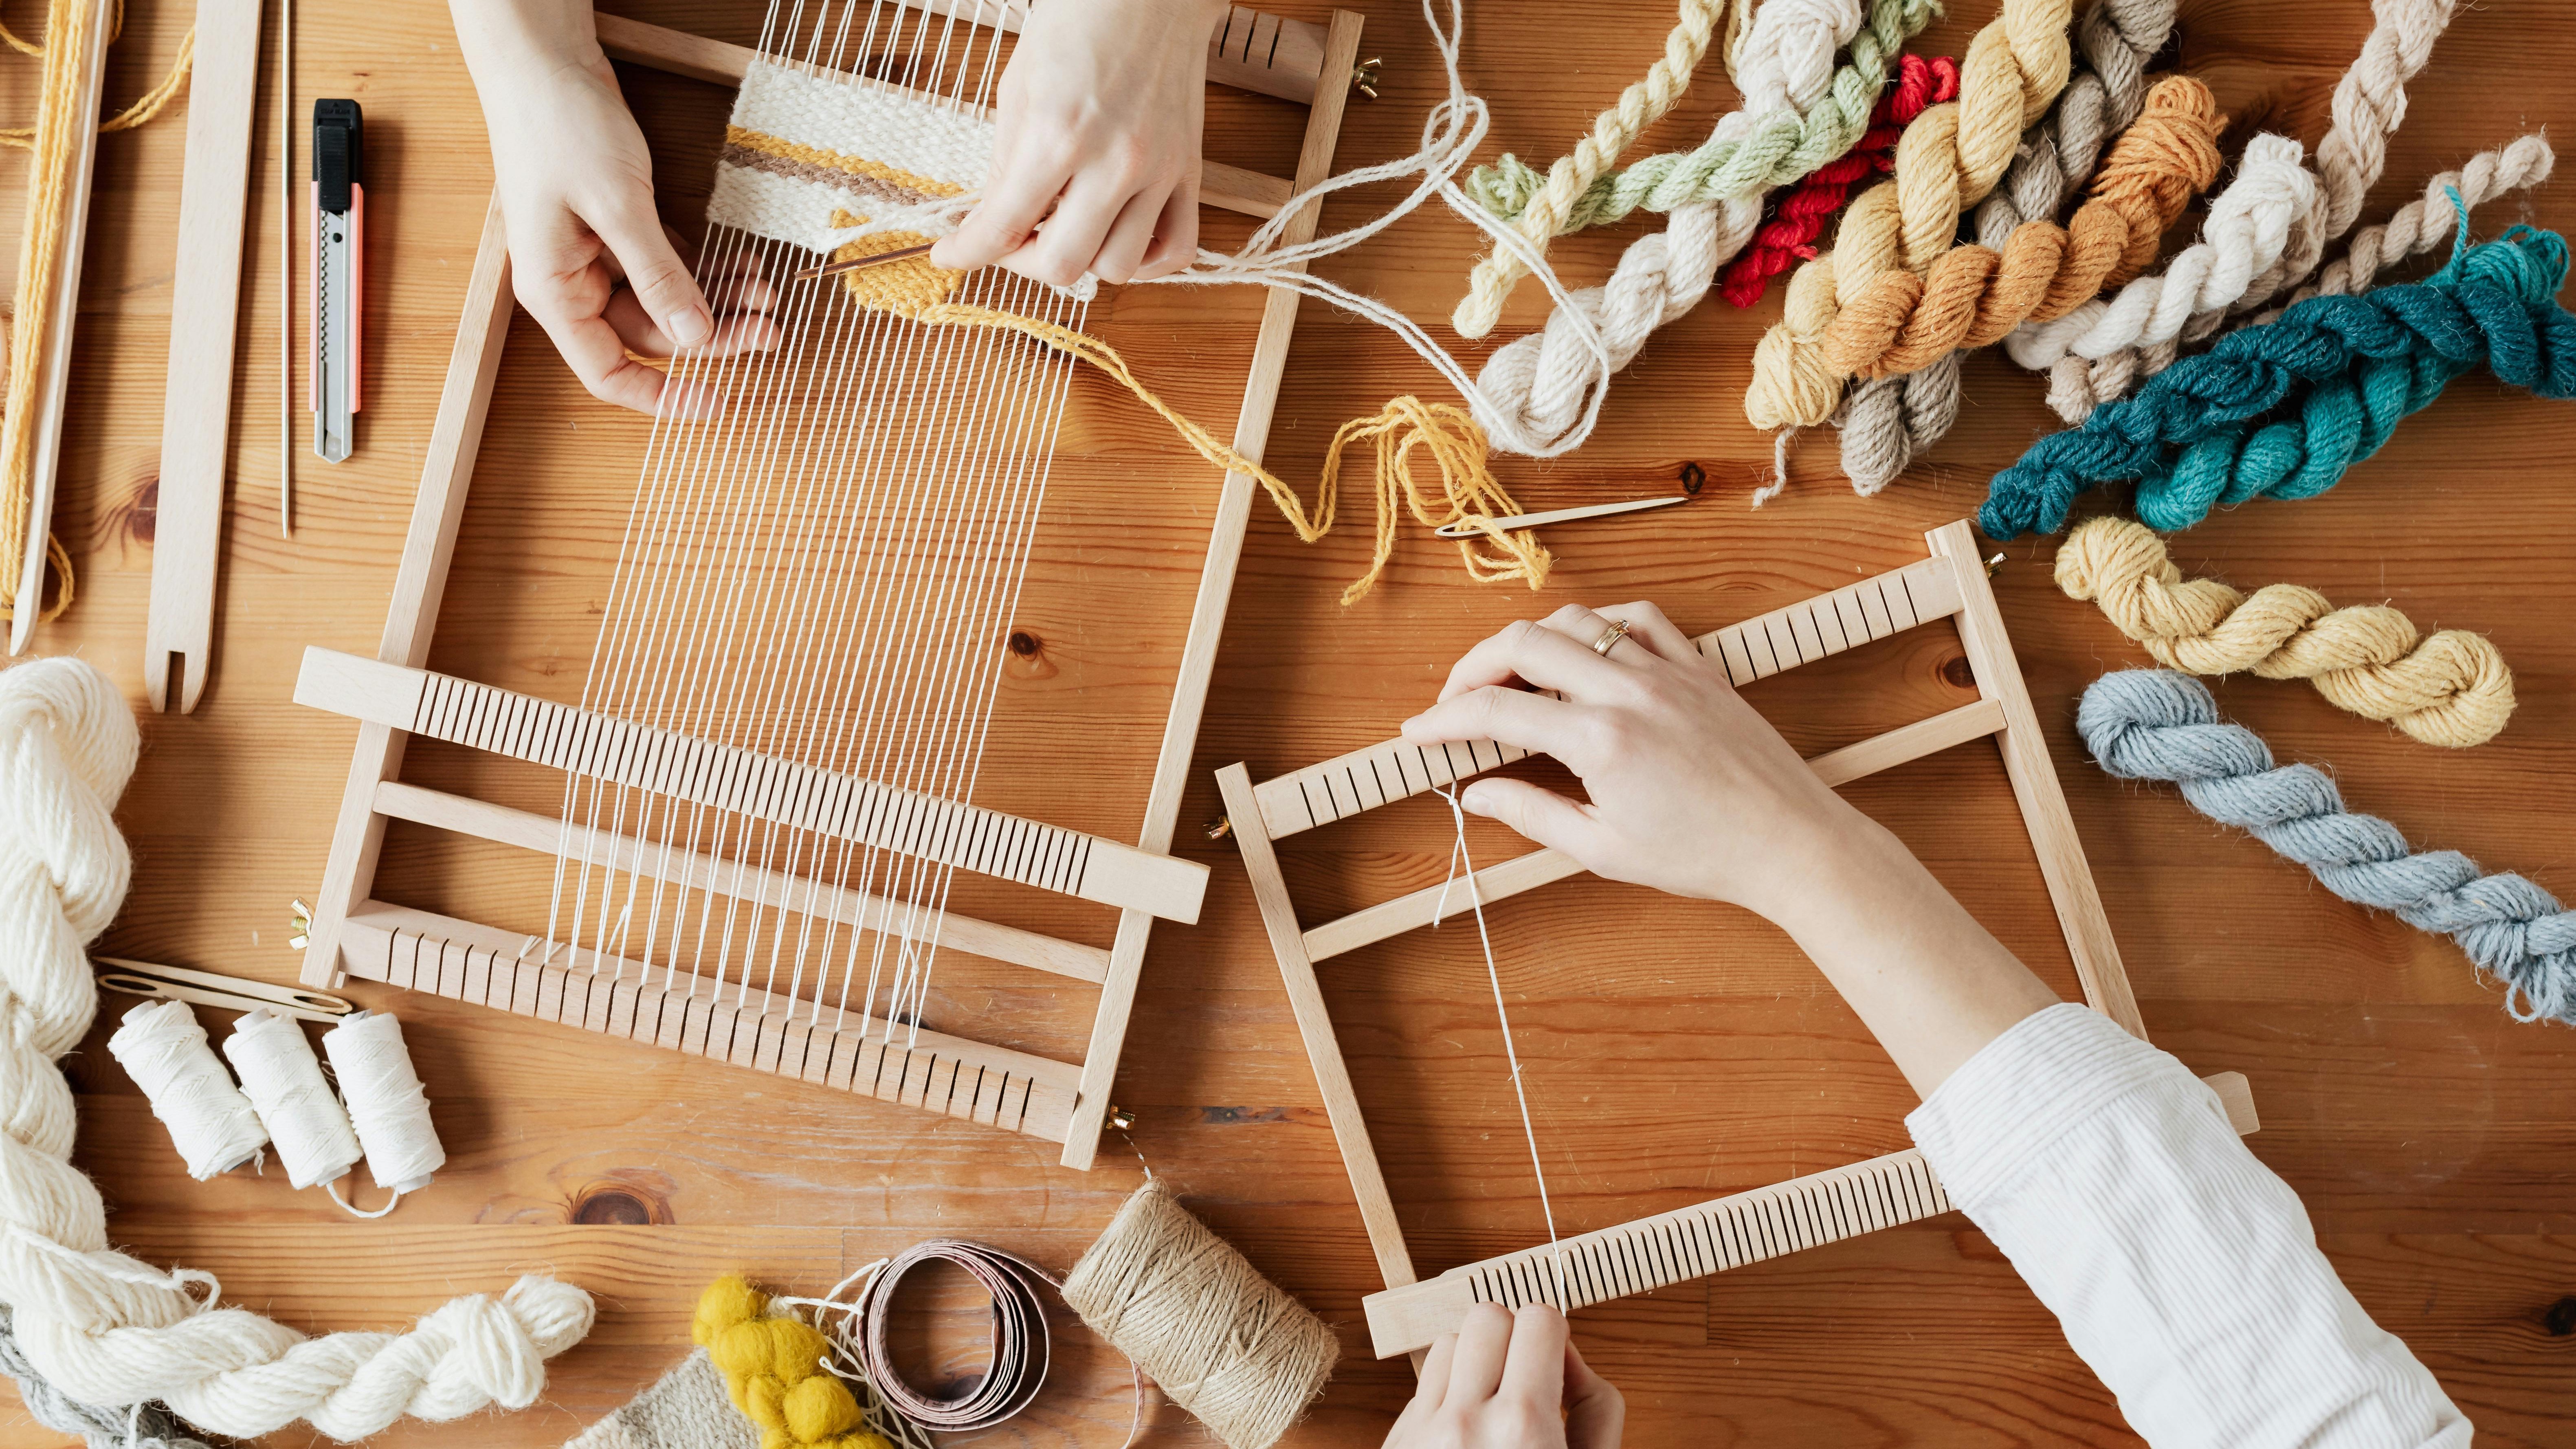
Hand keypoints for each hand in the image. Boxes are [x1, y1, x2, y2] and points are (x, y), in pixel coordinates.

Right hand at [452, 0, 778, 415]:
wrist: (544, 62)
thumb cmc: (560, 126)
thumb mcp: (617, 207)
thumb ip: (658, 276)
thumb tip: (695, 338)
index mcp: (555, 290)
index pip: (608, 371)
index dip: (662, 396)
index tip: (717, 401)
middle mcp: (573, 280)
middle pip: (651, 334)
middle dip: (713, 333)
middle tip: (768, 329)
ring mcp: (596, 254)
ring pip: (667, 301)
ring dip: (717, 299)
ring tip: (765, 292)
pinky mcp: (618, 227)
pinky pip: (668, 266)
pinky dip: (705, 268)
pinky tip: (743, 265)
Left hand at [928, 0, 1224, 285]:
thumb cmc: (1077, 26)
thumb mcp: (1018, 88)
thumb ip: (1007, 163)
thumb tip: (994, 221)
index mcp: (1058, 135)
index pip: (1003, 227)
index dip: (966, 252)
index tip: (949, 255)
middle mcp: (1113, 162)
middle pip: (1064, 266)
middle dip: (1024, 263)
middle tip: (1012, 241)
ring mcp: (1158, 171)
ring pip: (1119, 267)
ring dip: (1084, 261)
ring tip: (1067, 230)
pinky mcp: (1189, 171)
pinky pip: (1178, 250)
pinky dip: (1148, 262)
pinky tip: (1120, 239)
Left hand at [1384, 1304, 1622, 1448]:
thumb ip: (1597, 1408)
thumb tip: (1569, 1357)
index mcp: (1523, 1428)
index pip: (1538, 1318)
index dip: (1554, 1338)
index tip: (1556, 1368)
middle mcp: (1466, 1424)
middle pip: (1488, 1316)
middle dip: (1513, 1338)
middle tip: (1526, 1381)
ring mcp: (1422, 1432)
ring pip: (1448, 1343)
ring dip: (1474, 1363)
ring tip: (1493, 1407)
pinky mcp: (1396, 1443)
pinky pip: (1422, 1385)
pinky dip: (1447, 1394)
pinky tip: (1466, 1432)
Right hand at [1399, 603, 1864, 923]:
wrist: (1791, 843)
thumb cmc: (1704, 855)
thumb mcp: (1604, 849)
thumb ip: (1533, 814)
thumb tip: (1476, 794)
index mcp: (1599, 740)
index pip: (1496, 711)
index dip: (1445, 718)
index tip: (1419, 731)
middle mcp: (1628, 691)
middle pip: (1523, 644)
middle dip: (1473, 666)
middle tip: (1455, 699)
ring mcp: (1667, 672)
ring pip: (1577, 621)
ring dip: (1531, 639)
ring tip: (1514, 675)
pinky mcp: (1699, 669)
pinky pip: (1640, 620)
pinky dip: (1600, 625)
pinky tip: (1586, 650)